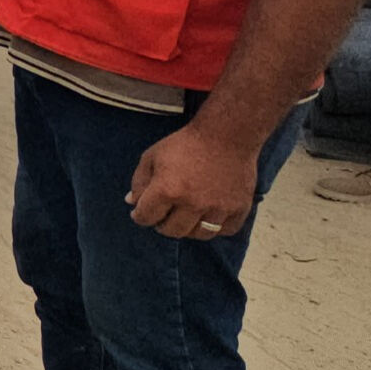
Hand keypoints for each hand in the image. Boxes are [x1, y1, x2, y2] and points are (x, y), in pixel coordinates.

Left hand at [126, 123, 257, 239]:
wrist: (226, 134)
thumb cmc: (185, 144)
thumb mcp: (153, 156)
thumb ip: (139, 181)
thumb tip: (132, 203)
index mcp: (167, 190)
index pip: (146, 218)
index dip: (140, 215)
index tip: (142, 212)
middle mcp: (193, 203)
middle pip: (172, 231)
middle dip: (162, 224)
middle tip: (164, 215)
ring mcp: (218, 208)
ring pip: (199, 235)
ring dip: (189, 229)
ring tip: (186, 217)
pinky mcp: (239, 208)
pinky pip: (226, 231)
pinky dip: (217, 228)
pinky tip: (209, 216)